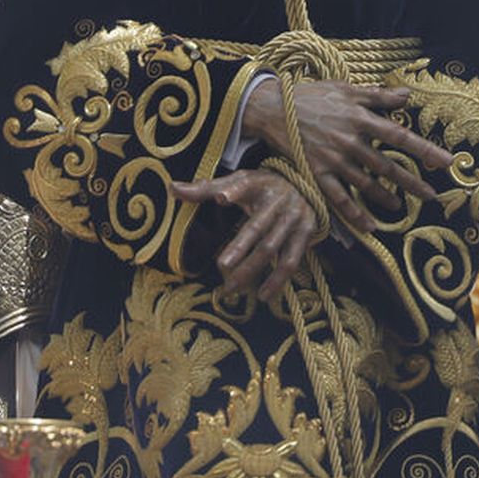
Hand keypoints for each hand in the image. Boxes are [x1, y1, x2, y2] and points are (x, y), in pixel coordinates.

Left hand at [169, 166, 322, 302]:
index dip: (234, 191)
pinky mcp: (305, 234)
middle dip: (240, 247)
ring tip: (231, 288)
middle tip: (221, 265)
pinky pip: (291, 261)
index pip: (244, 186)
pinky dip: (278, 280)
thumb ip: (205, 188)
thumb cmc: (262, 187)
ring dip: (253, 269)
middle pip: (257, 227)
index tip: (221, 199)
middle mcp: (278, 201)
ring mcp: (294, 219)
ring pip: (272, 248)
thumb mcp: (238, 181)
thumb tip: (172, 188)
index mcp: (258, 184)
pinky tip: (263, 295)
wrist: (305, 185)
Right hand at [242, 77, 453, 233]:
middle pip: (387, 166)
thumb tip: (406, 95)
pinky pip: (338, 197)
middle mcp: (350, 141)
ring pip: (365, 183)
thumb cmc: (312, 95)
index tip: (446, 162)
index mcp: (360, 118)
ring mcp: (333, 159)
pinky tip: (368, 225)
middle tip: (431, 197)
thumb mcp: (345, 88)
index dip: (425, 150)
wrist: (272, 107)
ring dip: (385, 197)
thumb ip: (378, 95)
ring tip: (399, 207)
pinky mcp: (316, 172)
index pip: (400, 136)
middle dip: (412, 182)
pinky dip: (353, 213)